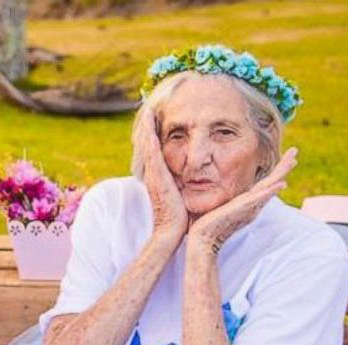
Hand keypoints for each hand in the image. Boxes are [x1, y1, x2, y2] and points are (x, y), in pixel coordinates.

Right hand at [136, 118, 187, 236]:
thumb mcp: (183, 198)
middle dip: (149, 127)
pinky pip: (150, 146)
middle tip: (151, 109)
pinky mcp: (155, 173)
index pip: (157, 152)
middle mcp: (153, 173)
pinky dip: (148, 130)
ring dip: (147, 124)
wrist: (172, 232)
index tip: (161, 122)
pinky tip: (151, 116)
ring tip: (150, 107)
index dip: (156, 137)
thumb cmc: (181, 219)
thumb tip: (200, 183)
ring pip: (147, 142)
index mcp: (160, 178)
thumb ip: (187, 188)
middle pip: (148, 144)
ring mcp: (152, 172)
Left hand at [188, 148, 297, 254]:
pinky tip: (282, 183)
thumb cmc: (205, 226)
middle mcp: (252, 205)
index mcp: (246, 203)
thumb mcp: (216, 207)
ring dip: (282, 172)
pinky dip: (272, 191)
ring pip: (271, 186)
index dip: (276, 174)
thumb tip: (211, 191)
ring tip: (293, 159)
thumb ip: (221, 200)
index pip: (265, 185)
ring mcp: (250, 207)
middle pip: (272, 182)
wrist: (203, 240)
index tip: (285, 163)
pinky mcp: (245, 209)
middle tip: (295, 152)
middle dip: (283, 167)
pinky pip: (261, 198)